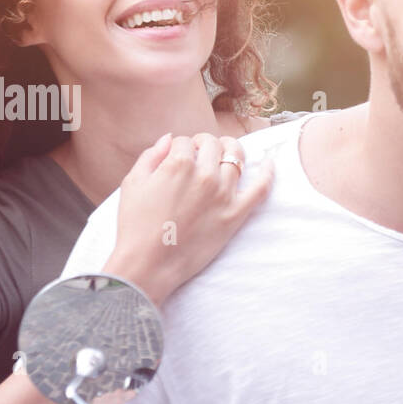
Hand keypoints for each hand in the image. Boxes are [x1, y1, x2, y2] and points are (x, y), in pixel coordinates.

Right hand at [105, 132, 272, 305]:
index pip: (185, 141)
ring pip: (237, 157)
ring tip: (225, 154)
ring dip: (230, 150)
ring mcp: (224, 194)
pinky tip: (269, 163)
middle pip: (213, 144)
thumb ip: (151, 156)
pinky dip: (268, 173)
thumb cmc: (135, 225)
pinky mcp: (235, 214)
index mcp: (179, 163)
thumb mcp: (133, 183)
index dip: (179, 147)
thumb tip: (169, 139)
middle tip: (199, 154)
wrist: (149, 264)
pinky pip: (260, 188)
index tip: (176, 157)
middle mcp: (205, 175)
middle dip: (204, 144)